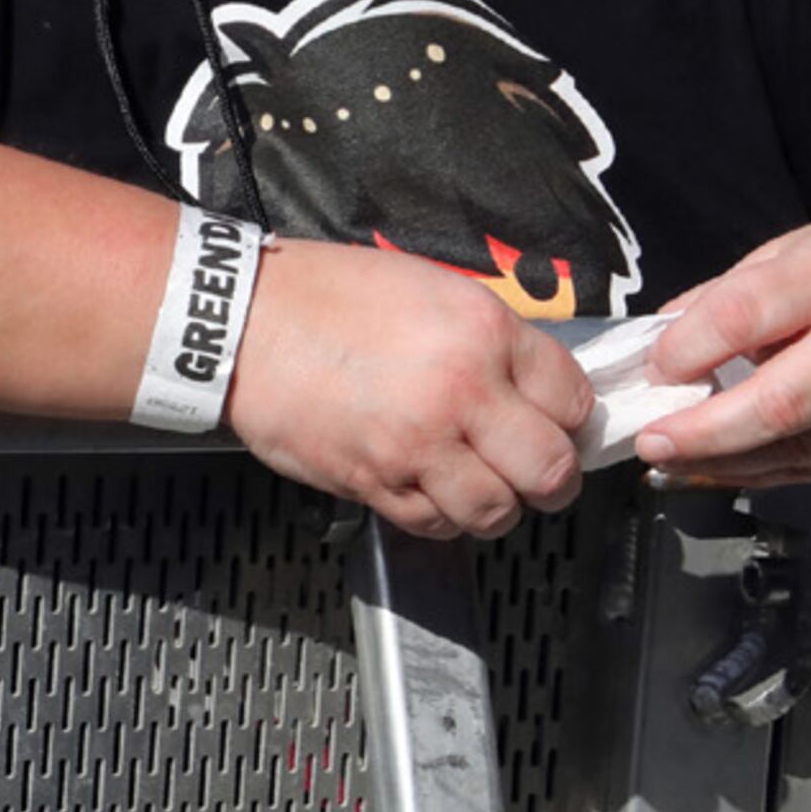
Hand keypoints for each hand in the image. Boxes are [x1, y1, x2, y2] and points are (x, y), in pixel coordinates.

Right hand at [220, 238, 588, 536]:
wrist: (237, 321)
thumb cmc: (320, 296)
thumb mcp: (425, 287)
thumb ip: (485, 337)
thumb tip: (528, 383)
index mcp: (480, 332)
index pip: (573, 400)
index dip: (569, 418)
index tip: (554, 423)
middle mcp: (459, 391)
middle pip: (552, 469)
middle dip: (550, 476)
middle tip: (532, 468)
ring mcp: (416, 443)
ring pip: (498, 511)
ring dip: (494, 503)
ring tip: (475, 482)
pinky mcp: (373, 480)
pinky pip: (435, 524)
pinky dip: (440, 515)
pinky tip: (426, 487)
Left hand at [635, 224, 810, 484]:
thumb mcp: (793, 251)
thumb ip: (726, 294)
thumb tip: (660, 342)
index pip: (742, 315)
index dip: (688, 349)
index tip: (652, 370)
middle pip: (779, 402)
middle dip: (704, 432)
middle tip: (652, 442)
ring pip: (799, 449)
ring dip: (725, 463)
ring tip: (672, 459)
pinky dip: (761, 471)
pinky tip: (718, 467)